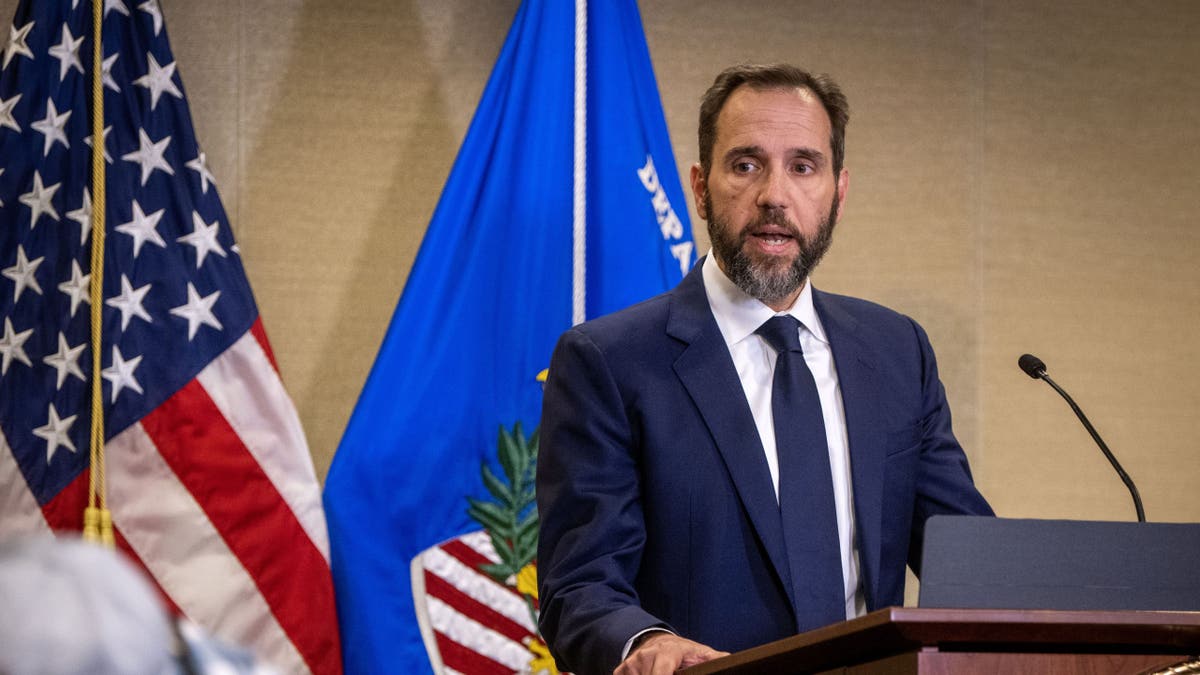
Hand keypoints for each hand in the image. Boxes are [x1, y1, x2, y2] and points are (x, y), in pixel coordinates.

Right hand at [614, 632, 728, 674]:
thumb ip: (714, 659)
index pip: (660, 674)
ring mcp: (631, 664)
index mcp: (666, 652)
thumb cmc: (682, 652)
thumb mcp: (699, 653)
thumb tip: (731, 661)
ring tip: (664, 673)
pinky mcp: (621, 671)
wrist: (657, 642)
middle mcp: (645, 656)